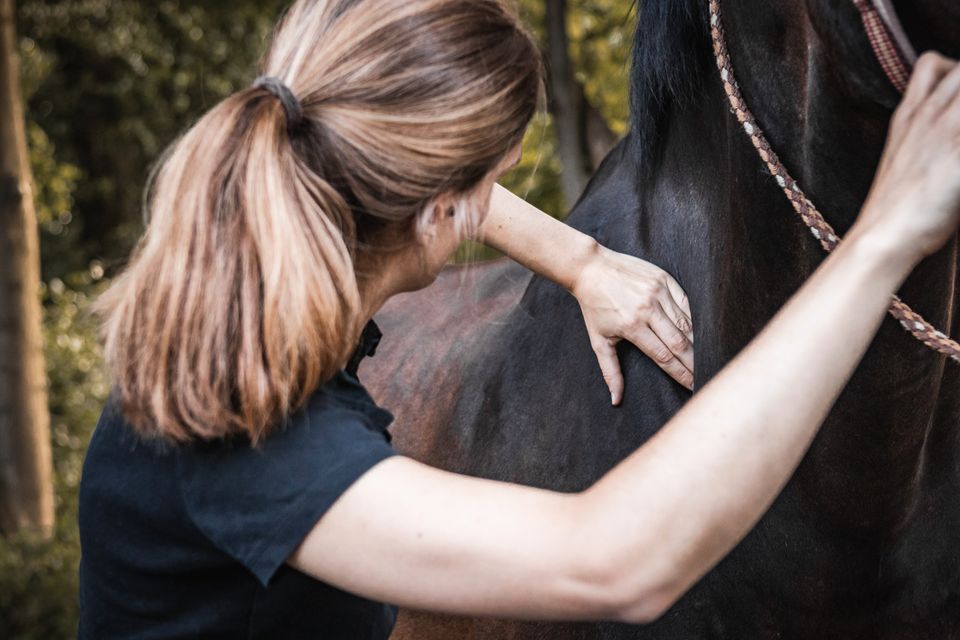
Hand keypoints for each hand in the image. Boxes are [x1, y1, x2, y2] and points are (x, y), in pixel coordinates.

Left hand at [571, 245, 693, 402]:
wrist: (590, 268)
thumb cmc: (594, 307)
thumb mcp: (598, 341)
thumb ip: (610, 371)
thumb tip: (615, 400)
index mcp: (632, 326)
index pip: (663, 356)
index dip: (680, 373)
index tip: (692, 385)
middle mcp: (647, 309)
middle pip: (679, 342)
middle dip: (693, 362)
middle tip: (705, 375)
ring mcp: (657, 292)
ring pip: (686, 322)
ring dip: (698, 341)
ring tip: (707, 356)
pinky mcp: (663, 279)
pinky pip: (686, 302)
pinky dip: (695, 317)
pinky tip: (702, 330)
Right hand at [855, 53, 959, 264]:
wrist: (882, 238)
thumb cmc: (893, 208)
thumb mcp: (900, 157)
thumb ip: (924, 137)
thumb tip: (945, 143)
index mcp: (907, 117)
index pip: (932, 63)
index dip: (954, 69)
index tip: (957, 100)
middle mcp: (926, 118)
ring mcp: (945, 135)